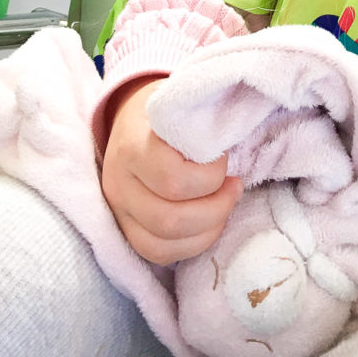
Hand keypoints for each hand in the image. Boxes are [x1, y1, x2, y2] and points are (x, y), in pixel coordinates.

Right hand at [100, 76, 242, 265]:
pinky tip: (210, 222)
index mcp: (132, 145)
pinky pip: (157, 254)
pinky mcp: (125, 230)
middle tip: (235, 186)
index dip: (210, 176)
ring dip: (208, 229)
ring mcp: (118, 211)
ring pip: (163, 244)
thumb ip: (205, 120)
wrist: (130, 119)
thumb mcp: (183, 102)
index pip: (173, 179)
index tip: (225, 159)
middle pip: (169, 220)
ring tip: (225, 203)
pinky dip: (192, 245)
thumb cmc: (168, 111)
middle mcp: (118, 183)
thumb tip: (238, 132)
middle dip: (215, 208)